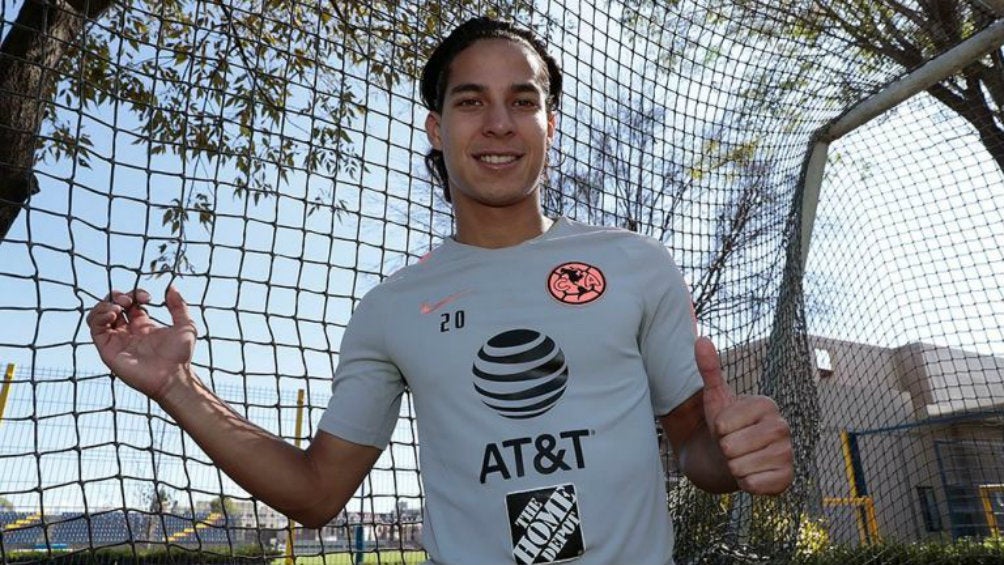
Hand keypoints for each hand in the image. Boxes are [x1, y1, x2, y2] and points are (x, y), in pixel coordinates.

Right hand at [86, 286, 196, 400]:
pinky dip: (99, 316)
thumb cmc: (180, 355)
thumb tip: (172, 287)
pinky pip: (94, 329)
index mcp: (143, 325)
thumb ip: (178, 306)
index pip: (131, 303)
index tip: (147, 298)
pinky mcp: (107, 350)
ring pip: (98, 316)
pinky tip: (113, 313)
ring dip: (105, 305)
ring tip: (119, 307)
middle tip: (129, 300)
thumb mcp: (185, 325)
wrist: (172, 376)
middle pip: (112, 306)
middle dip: (117, 296)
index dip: (135, 294)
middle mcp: (128, 332)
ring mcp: (117, 340)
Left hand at [695, 336, 793, 494]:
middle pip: (732, 447)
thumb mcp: (714, 397)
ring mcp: (788, 453)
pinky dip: (745, 483)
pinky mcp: (787, 479)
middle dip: (724, 449)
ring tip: (741, 458)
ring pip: (740, 467)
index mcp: (767, 404)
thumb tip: (700, 339)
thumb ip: (709, 368)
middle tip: (733, 445)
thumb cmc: (725, 426)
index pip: (724, 424)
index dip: (718, 429)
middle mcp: (783, 427)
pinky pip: (753, 485)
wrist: (733, 457)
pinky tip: (752, 474)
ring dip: (733, 467)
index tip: (727, 427)